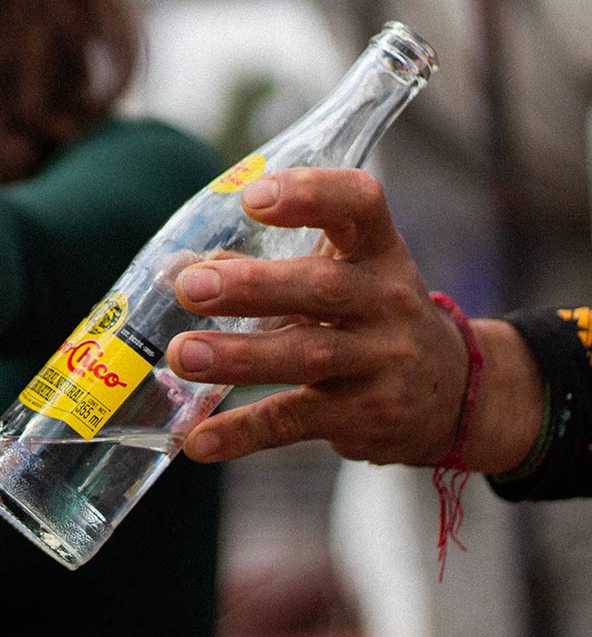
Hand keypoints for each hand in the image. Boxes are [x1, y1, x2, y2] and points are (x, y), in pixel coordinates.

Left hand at [166, 167, 468, 466]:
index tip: (252, 197)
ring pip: (306, 356)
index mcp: (379, 251)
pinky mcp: (366, 416)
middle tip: (190, 287)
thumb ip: (265, 268)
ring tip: (182, 354)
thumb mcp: (341, 276)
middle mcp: (387, 301)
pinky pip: (294, 422)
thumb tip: (182, 268)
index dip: (309, 195)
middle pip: (321, 287)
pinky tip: (198, 441)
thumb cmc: (370, 316)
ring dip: (238, 357)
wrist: (454, 393)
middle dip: (252, 287)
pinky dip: (242, 433)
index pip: (359, 204)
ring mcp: (382, 362)